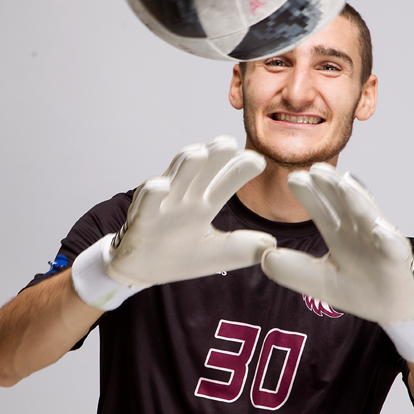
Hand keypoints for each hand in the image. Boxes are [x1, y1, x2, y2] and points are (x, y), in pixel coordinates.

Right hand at [72, 136, 275, 309]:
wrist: (142, 271)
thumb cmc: (177, 256)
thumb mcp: (214, 256)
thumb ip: (241, 249)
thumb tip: (272, 246)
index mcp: (202, 205)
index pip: (224, 182)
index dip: (239, 169)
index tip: (258, 161)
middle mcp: (183, 199)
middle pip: (201, 172)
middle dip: (214, 156)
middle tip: (229, 142)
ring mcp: (162, 206)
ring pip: (174, 179)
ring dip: (185, 166)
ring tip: (199, 152)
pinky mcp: (141, 219)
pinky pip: (145, 204)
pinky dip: (152, 194)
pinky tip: (162, 186)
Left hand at [261, 163, 413, 363]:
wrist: (391, 309)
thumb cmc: (357, 289)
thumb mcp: (320, 282)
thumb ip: (294, 271)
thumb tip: (264, 258)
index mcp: (339, 234)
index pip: (322, 209)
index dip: (309, 194)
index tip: (292, 178)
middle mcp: (359, 231)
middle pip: (343, 204)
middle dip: (331, 186)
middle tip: (315, 168)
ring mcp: (380, 241)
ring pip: (368, 216)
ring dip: (356, 200)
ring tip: (343, 183)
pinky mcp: (397, 259)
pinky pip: (393, 246)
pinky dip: (386, 237)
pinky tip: (378, 229)